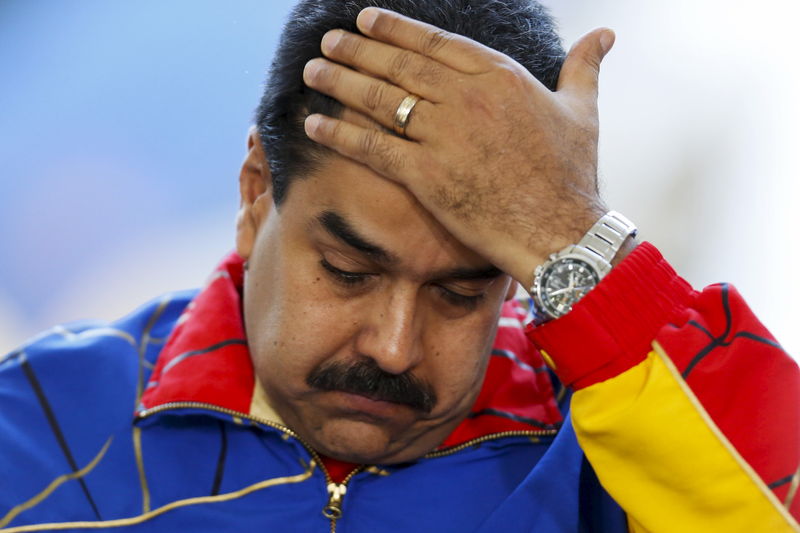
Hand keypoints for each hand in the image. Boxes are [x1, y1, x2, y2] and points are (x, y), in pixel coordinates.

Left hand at [302, 7, 614, 287]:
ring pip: (380, 99)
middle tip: (328, 41)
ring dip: (340, 82)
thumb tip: (604, 35)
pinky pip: (372, 147)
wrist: (562, 229)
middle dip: (357, 49)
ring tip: (313, 70)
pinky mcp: (426, 175)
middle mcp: (465, 98)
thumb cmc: (572, 174)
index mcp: (499, 76)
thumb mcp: (582, 110)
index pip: (434, 42)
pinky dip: (339, 134)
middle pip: (399, 64)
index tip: (365, 20)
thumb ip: (583, 67)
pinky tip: (312, 124)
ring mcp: (443, 135)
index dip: (395, 29)